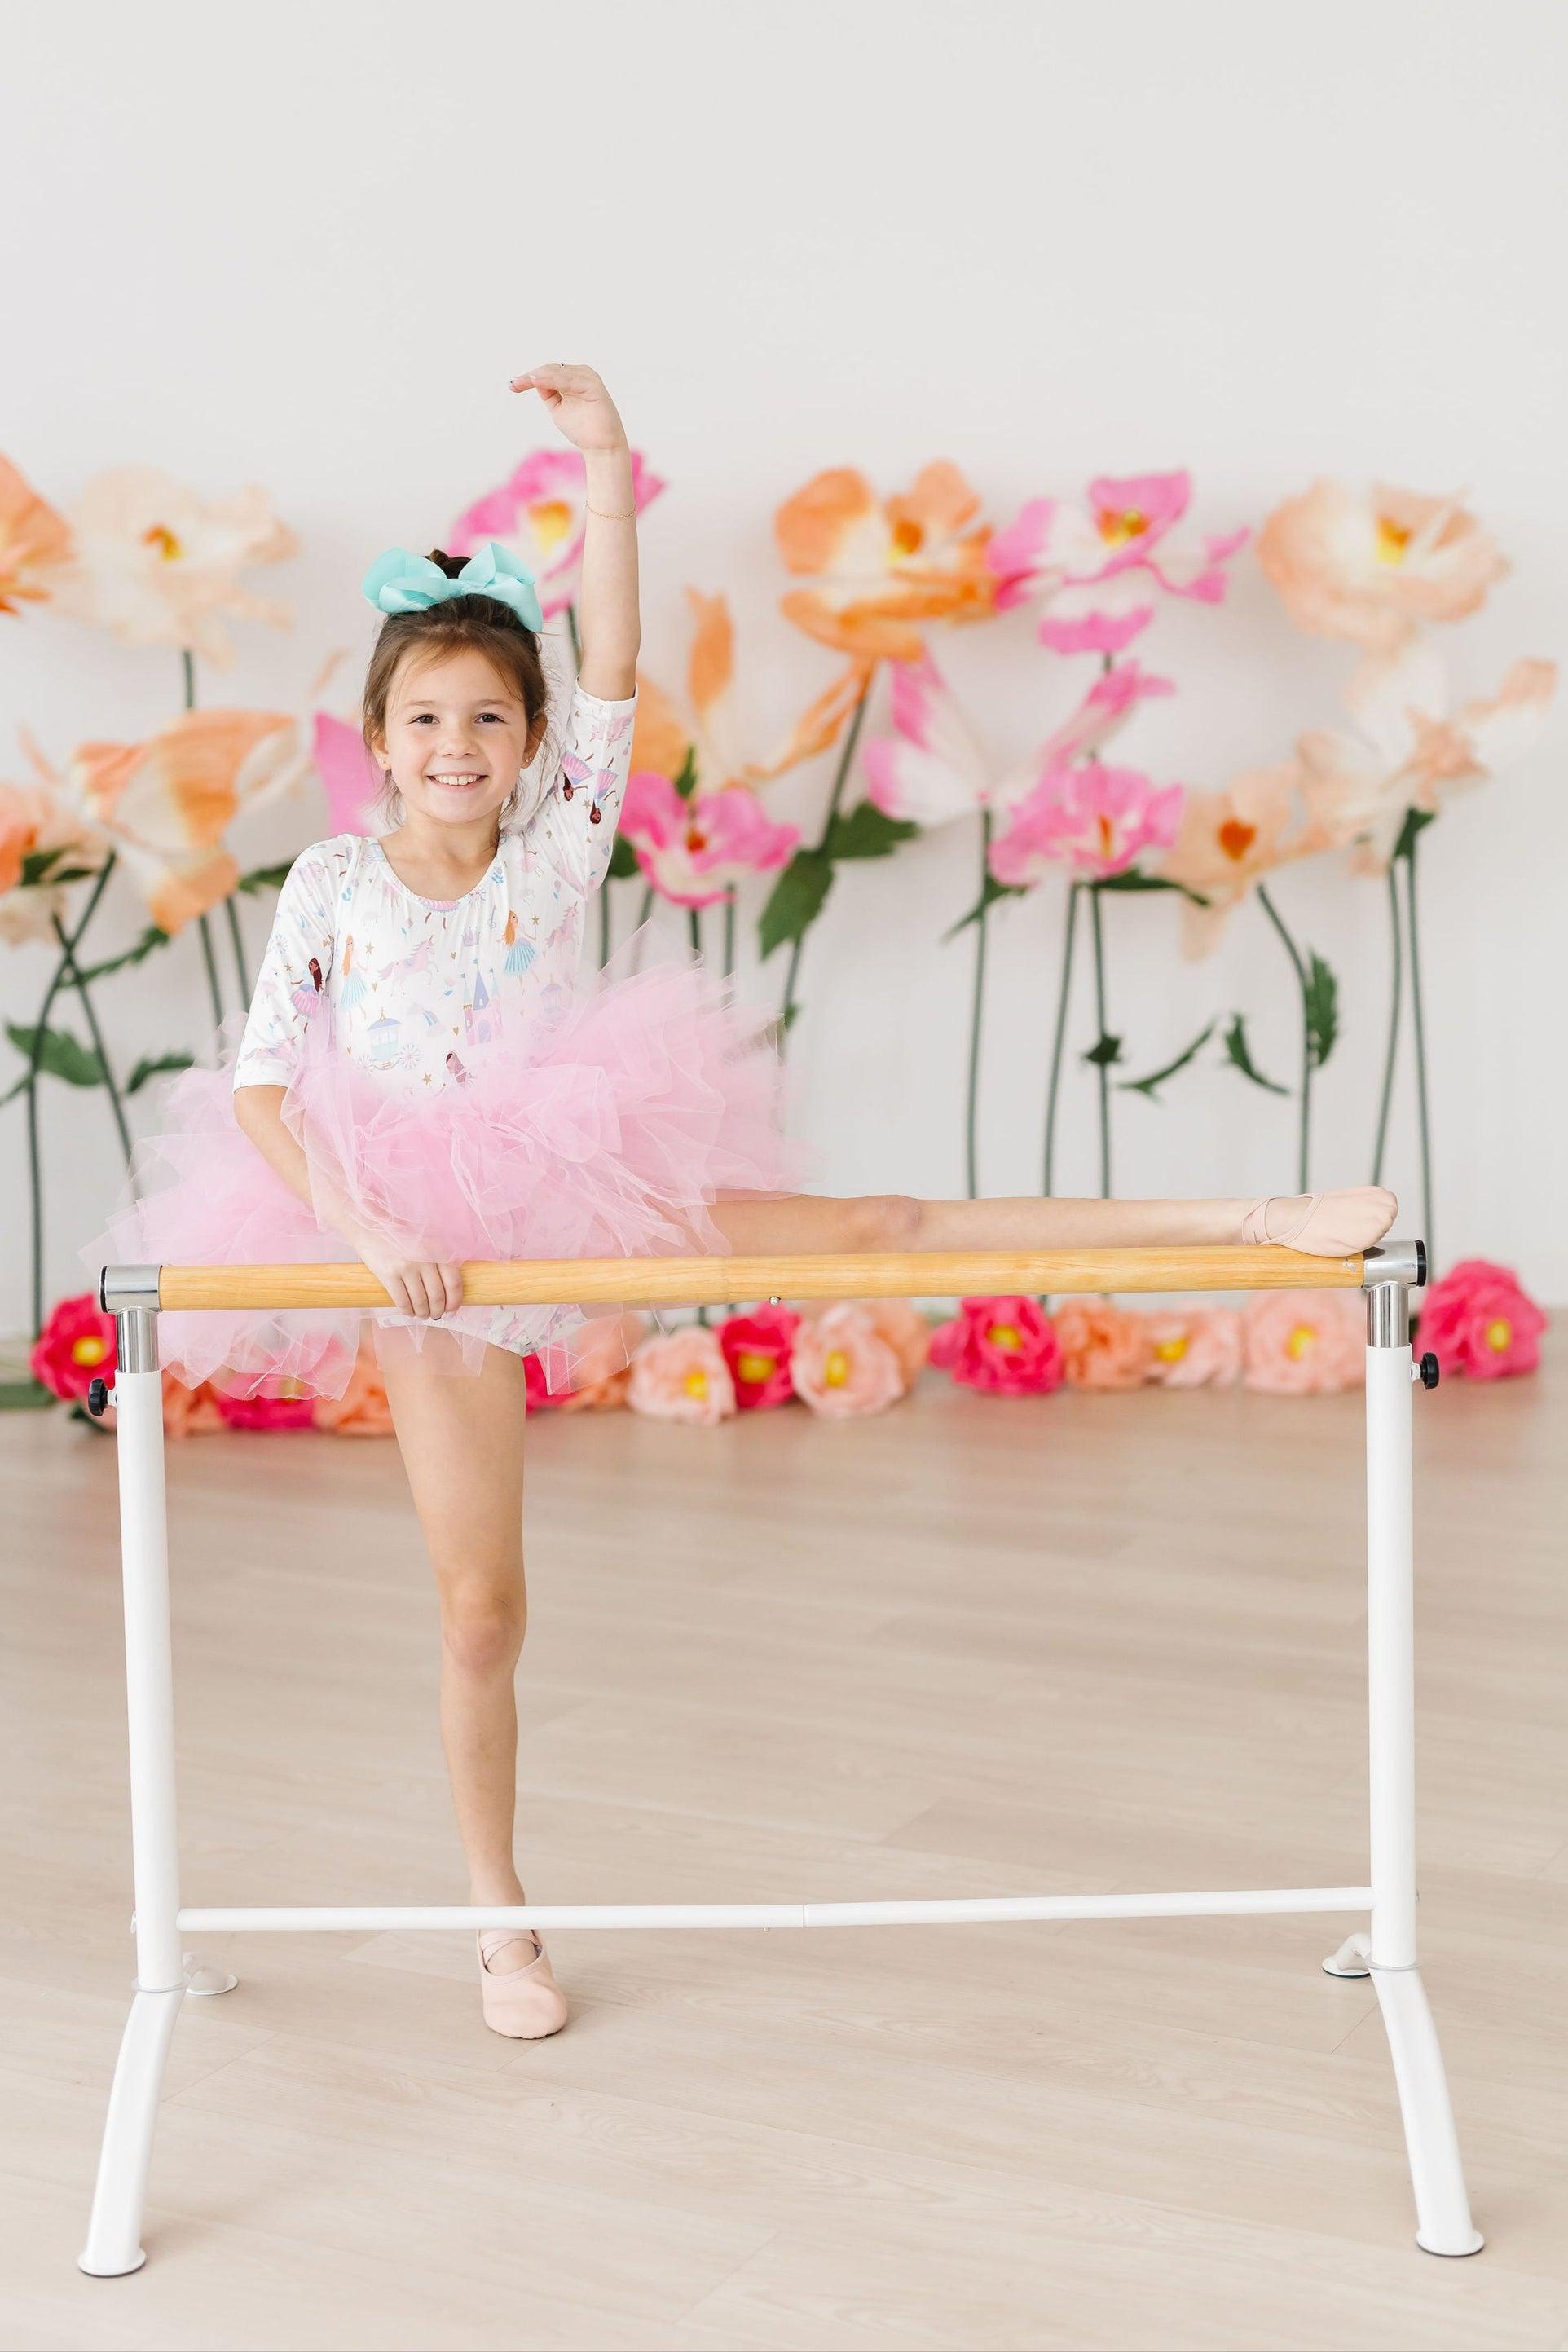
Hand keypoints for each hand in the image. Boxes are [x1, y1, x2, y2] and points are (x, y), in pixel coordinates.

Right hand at [351, 1229, 465, 1321]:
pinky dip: (407, 1311)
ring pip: (420, 1301)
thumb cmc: (401, 1237)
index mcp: (438, 1251)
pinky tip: (408, 1312)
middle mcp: (425, 1259)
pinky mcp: (389, 1274)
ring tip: (422, 1315)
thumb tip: (449, 1292)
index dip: (455, 1301)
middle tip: (436, 1315)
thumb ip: (439, 1261)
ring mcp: (407, 1267)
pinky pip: (402, 1301)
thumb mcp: (427, 1242)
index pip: (454, 1282)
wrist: (372, 1227)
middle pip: (437, 1295)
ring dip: (423, 1313)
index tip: (452, 1311)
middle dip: (437, 1311)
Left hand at [508, 362, 626, 453]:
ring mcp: (588, 378)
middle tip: (513, 384)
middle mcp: (581, 374)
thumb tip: (534, 379)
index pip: (548, 372)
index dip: (529, 378)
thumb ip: (548, 393)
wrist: (601, 447)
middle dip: (531, 376)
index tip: (512, 385)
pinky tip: (537, 381)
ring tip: (523, 381)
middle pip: (550, 369)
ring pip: (558, 372)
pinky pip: (569, 380)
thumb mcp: (558, 408)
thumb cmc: (582, 430)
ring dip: (539, 375)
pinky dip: (552, 380)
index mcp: (573, 378)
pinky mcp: (593, 386)